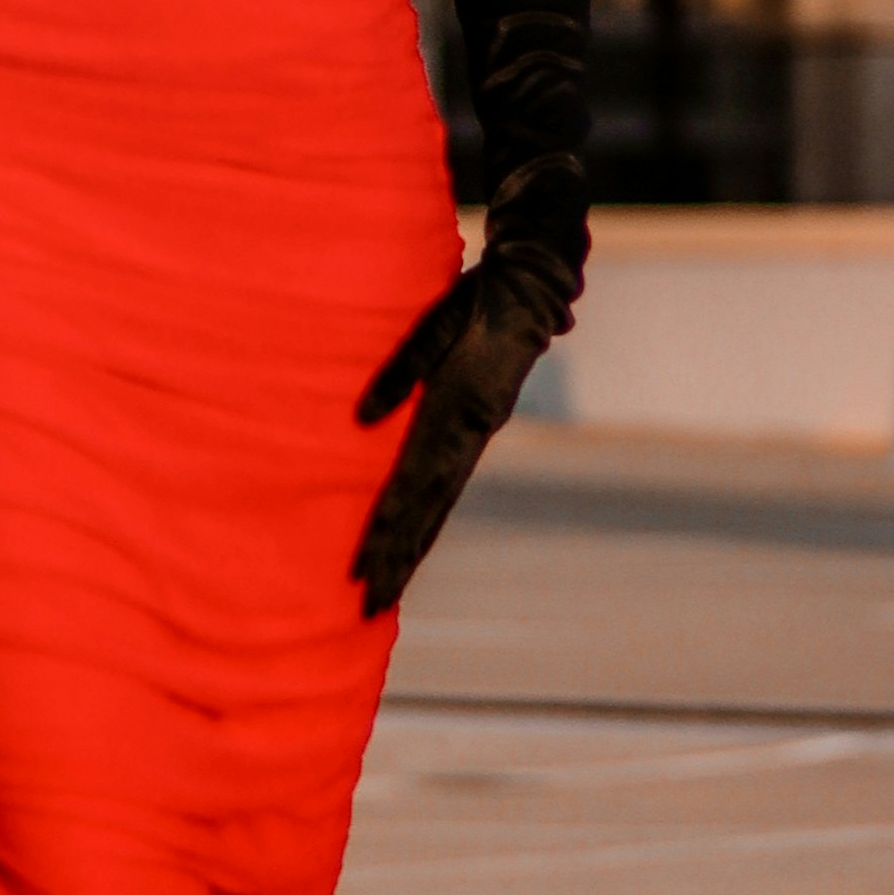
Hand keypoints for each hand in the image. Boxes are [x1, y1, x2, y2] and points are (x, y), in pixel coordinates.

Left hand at [351, 252, 563, 613]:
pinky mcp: (475, 433)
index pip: (411, 485)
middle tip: (367, 603)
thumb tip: (362, 419)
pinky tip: (410, 544)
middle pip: (425, 511)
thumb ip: (401, 370)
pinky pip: (446, 488)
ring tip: (384, 591)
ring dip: (410, 550)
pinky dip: (426, 522)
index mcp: (457, 414)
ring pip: (439, 507)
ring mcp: (475, 439)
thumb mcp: (436, 322)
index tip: (361, 568)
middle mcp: (468, 437)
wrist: (532, 291)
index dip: (385, 529)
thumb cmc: (476, 300)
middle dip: (395, 559)